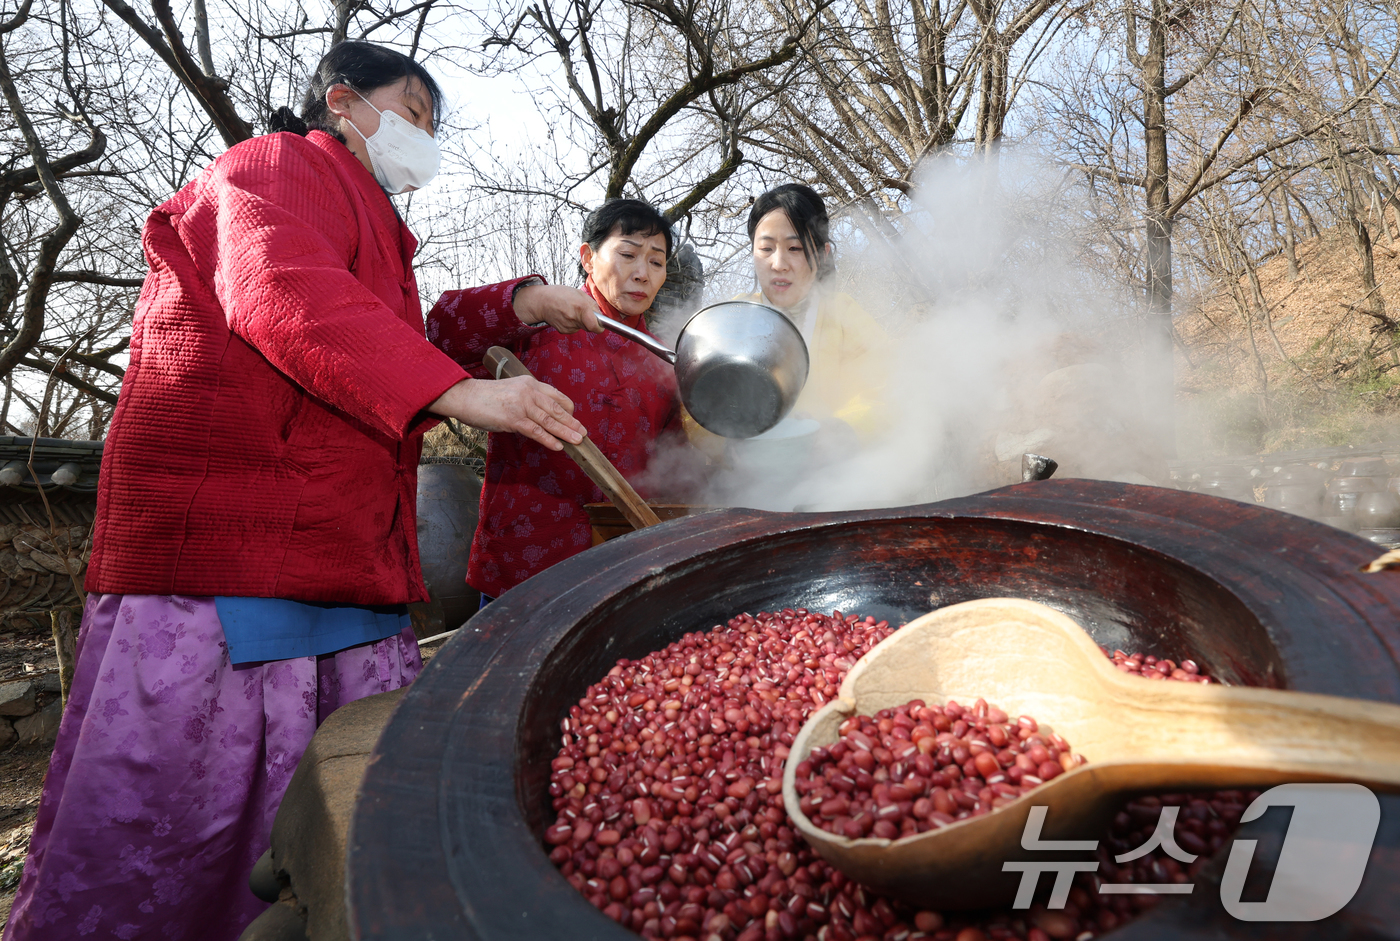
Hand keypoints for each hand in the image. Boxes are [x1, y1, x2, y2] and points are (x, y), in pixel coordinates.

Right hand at [428, 377, 585, 450]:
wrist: (465, 396)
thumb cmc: (486, 397)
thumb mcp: (511, 391)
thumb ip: (527, 400)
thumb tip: (541, 417)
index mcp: (530, 383)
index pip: (556, 396)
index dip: (568, 409)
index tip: (574, 419)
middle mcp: (529, 392)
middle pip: (557, 409)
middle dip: (572, 422)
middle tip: (583, 433)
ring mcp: (522, 405)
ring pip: (550, 421)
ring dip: (566, 432)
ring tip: (577, 441)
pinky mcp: (514, 418)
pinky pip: (536, 431)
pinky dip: (549, 440)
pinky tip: (558, 446)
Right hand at [512, 283, 602, 333]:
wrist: (542, 302)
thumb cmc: (561, 294)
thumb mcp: (579, 294)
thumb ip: (592, 305)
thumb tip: (600, 316)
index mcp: (581, 308)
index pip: (595, 326)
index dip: (600, 326)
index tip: (600, 324)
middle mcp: (575, 319)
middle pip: (590, 327)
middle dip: (590, 321)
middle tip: (584, 312)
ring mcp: (568, 326)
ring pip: (582, 327)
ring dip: (581, 321)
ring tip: (572, 311)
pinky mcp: (564, 331)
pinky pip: (575, 329)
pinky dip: (574, 323)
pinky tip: (567, 315)